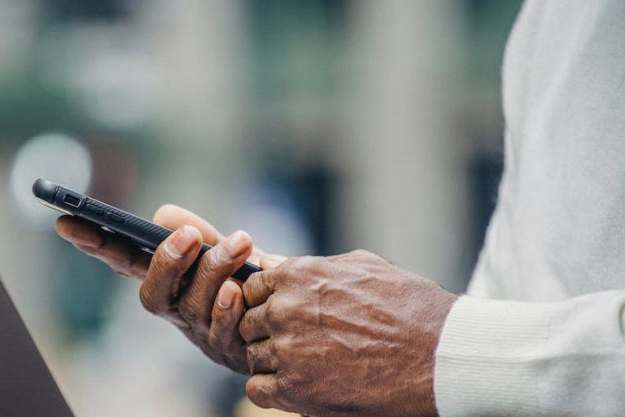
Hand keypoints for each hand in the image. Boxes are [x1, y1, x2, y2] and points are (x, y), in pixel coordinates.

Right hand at [55, 204, 282, 373]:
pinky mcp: (230, 348)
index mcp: (171, 280)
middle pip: (153, 295)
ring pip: (192, 306)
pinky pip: (224, 329)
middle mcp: (178, 309)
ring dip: (214, 269)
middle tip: (187, 233)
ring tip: (240, 241)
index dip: (96, 245)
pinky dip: (231, 306)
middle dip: (166, 262)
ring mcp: (202, 331)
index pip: (125, 263)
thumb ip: (199, 233)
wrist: (291, 313)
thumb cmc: (251, 277)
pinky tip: (243, 288)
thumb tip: (164, 217)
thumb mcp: (226, 249)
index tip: (66, 221)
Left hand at [239, 250, 456, 416]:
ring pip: (253, 355)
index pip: (253, 287)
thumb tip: (276, 264)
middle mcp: (286, 309)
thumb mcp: (361, 267)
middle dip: (267, 330)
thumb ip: (312, 267)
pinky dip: (272, 389)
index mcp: (299, 275)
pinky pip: (258, 389)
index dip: (266, 301)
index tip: (283, 313)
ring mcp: (288, 350)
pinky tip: (298, 384)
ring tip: (305, 363)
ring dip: (271, 361)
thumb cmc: (407, 304)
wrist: (438, 352)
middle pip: (249, 322)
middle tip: (296, 341)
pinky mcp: (297, 389)